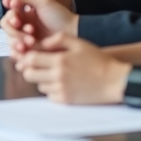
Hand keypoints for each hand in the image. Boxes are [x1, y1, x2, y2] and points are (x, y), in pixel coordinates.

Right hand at [1, 0, 77, 51]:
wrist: (73, 33)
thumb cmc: (61, 16)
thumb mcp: (44, 1)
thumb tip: (10, 0)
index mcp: (25, 13)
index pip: (9, 15)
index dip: (11, 17)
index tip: (18, 19)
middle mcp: (23, 26)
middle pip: (7, 30)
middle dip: (15, 32)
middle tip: (29, 32)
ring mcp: (25, 39)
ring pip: (11, 42)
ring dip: (18, 42)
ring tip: (31, 43)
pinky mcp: (29, 51)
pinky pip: (16, 53)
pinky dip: (20, 52)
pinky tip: (29, 50)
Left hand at [14, 32, 131, 104]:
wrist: (114, 81)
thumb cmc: (98, 60)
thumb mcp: (79, 43)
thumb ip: (58, 39)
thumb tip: (42, 43)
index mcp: (60, 60)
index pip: (30, 60)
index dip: (25, 58)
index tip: (28, 57)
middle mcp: (58, 76)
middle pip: (29, 74)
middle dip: (30, 70)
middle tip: (37, 67)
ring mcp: (61, 89)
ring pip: (39, 86)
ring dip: (43, 80)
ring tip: (55, 74)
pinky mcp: (66, 101)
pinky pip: (50, 96)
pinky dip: (52, 91)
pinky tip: (62, 84)